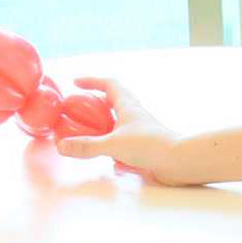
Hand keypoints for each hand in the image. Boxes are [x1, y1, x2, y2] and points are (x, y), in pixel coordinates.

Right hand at [51, 78, 194, 181]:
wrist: (179, 161)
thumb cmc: (150, 146)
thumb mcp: (113, 145)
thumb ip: (87, 146)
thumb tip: (62, 146)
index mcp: (128, 106)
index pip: (108, 84)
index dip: (91, 81)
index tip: (76, 82)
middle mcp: (135, 115)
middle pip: (114, 101)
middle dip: (96, 103)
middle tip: (81, 109)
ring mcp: (141, 131)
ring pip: (120, 123)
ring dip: (106, 126)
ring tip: (92, 135)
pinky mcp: (145, 147)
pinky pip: (126, 142)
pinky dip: (117, 148)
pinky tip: (113, 162)